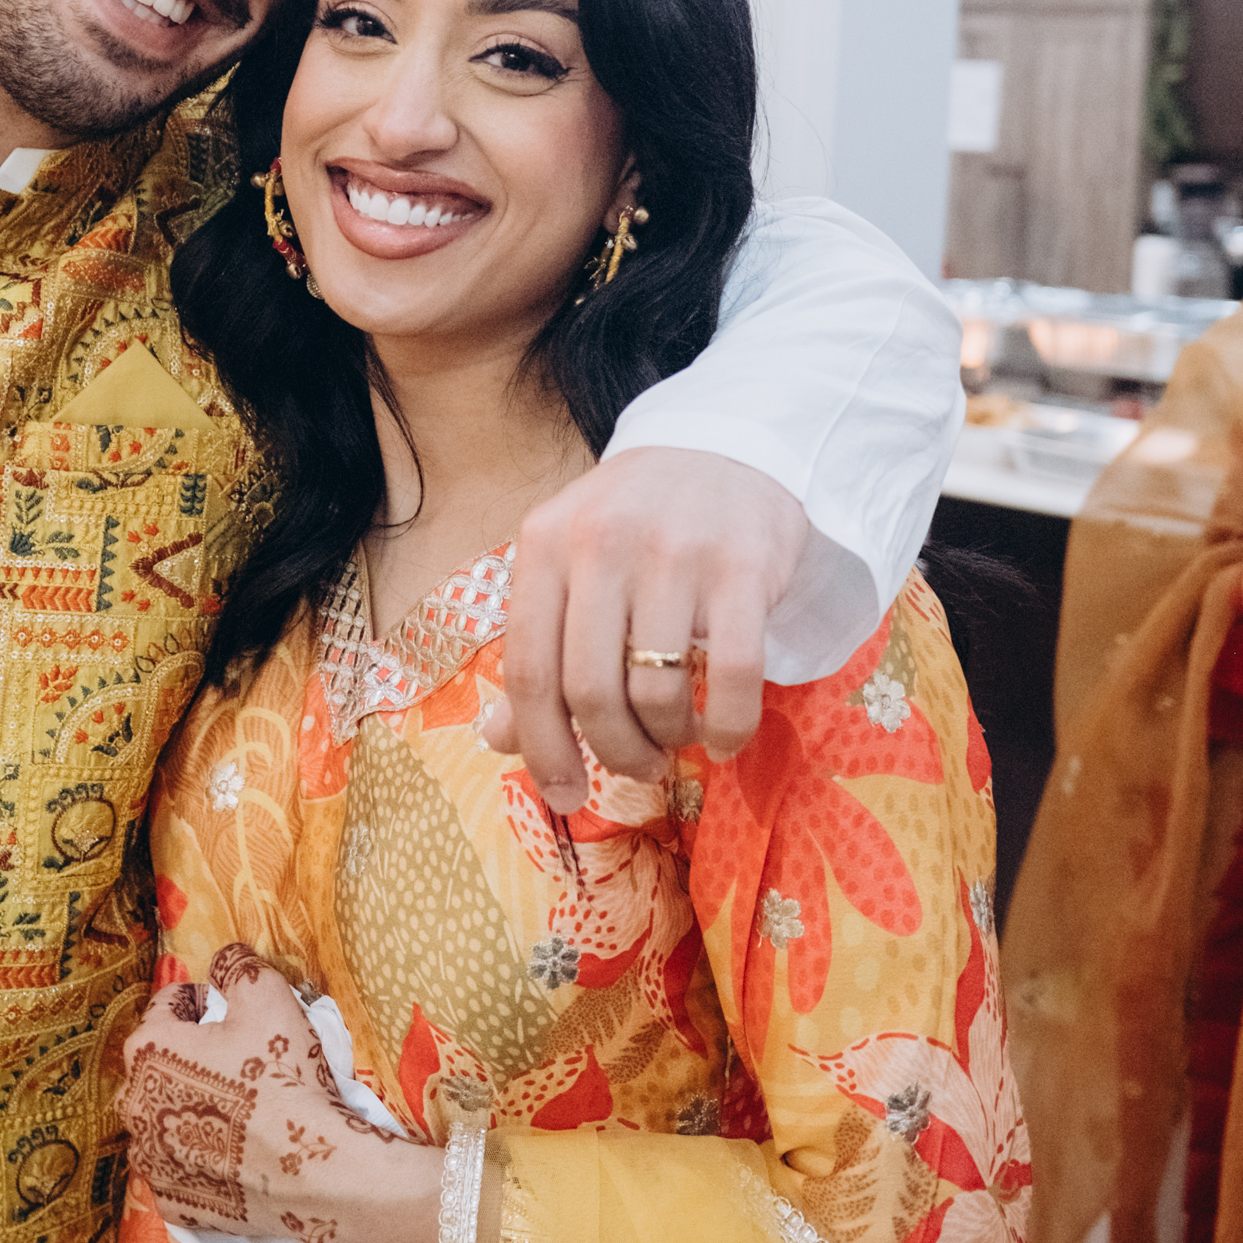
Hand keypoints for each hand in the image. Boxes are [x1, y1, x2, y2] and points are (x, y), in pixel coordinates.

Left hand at [118, 945, 442, 1242]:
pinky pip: (182, 1168)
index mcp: (147, 1049)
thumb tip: (224, 958)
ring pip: (166, 1119)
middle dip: (192, 1058)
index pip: (169, 1006)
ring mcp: (151, 1160)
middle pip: (160, 1065)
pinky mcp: (174, 1201)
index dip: (204, 1002)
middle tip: (242, 1062)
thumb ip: (236, 965)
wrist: (312, 1170)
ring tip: (240, 1112)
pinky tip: (237, 1155)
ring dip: (192, 1110)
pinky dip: (201, 1159)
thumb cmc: (283, 1077)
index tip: (234, 1012)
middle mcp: (134, 1105)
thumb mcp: (267, 995)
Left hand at [495, 447, 808, 804]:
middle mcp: (602, 544)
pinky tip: (726, 735)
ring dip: (668, 741)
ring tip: (678, 738)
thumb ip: (537, 645)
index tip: (564, 795)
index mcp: (544, 545)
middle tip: (637, 768)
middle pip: (590, 692)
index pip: (530, 672)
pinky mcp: (744, 566)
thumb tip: (499, 740)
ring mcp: (675, 554)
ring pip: (656, 693)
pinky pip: (731, 677)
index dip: (542, 748)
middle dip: (614, 752)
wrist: (728, 447)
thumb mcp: (568, 565)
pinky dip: (728, 727)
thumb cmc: (636, 521)